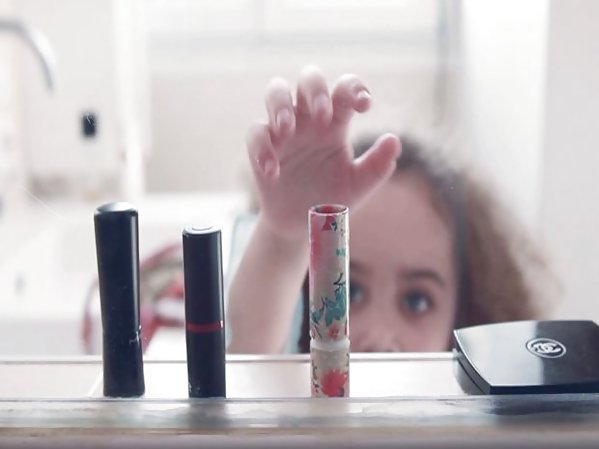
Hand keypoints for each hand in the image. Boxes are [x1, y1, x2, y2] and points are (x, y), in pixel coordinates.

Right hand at [247, 65, 400, 239]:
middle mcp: (309, 120)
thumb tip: (394, 140)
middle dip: (315, 89)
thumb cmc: (332, 199)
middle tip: (323, 116)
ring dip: (280, 105)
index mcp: (335, 123)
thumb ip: (378, 166)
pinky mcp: (260, 148)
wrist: (303, 226)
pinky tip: (273, 171)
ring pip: (275, 92)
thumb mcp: (358, 186)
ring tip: (287, 129)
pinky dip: (261, 148)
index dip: (354, 89)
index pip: (344, 90)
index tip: (364, 105)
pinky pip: (256, 134)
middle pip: (308, 78)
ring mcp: (283, 132)